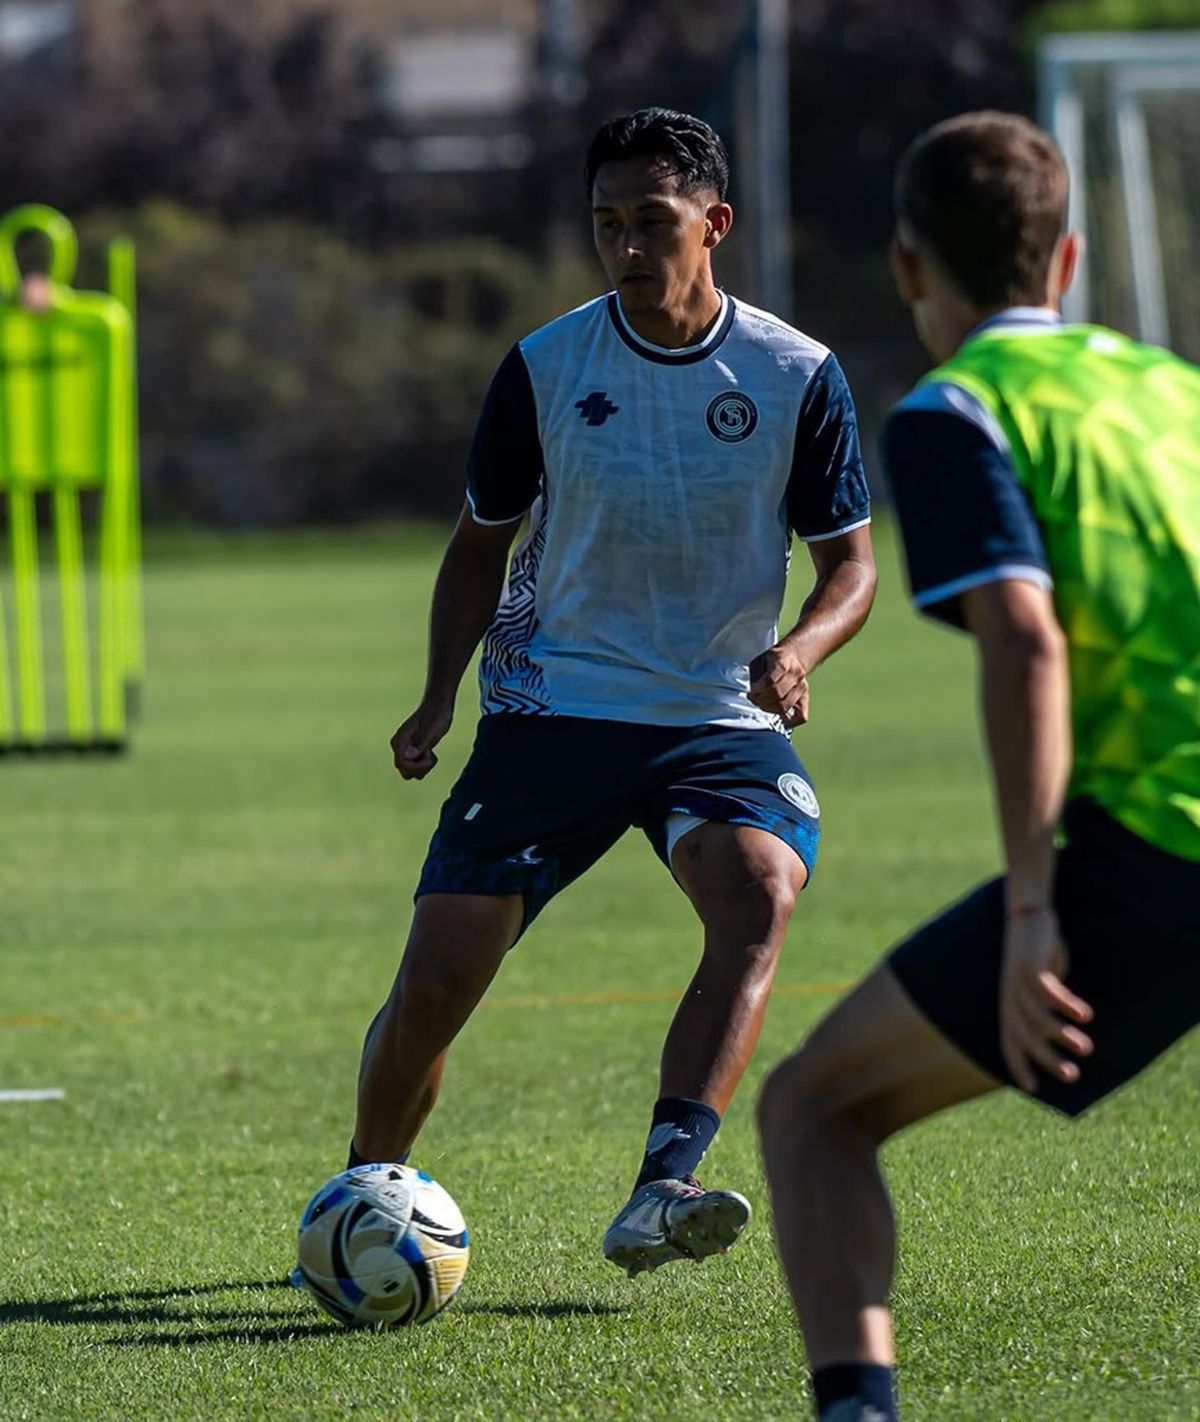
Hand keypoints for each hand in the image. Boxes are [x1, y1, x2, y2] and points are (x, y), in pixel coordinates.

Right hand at [390, 699, 452, 779]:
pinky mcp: (411, 752)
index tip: (429, 754)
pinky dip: (425, 765)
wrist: (438, 706)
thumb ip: (420, 744)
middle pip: (404, 771)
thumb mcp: (431, 730)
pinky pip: (415, 768)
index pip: (401, 764)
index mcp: (399, 740)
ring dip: (423, 767)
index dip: (417, 765)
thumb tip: (407, 757)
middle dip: (420, 768)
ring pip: (410, 772)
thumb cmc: (436, 716)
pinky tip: (431, 753)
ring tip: (431, 752)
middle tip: (430, 754)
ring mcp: (404, 750)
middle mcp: (398, 747)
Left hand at [748, 644, 809, 724]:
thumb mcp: (759, 661)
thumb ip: (755, 677)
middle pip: (777, 694)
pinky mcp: (805, 697)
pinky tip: (780, 719)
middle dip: (761, 700)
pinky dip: (791, 722)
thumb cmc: (771, 661)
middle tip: (754, 699)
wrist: (791, 657)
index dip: (757, 690)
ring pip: (785, 706)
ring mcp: (802, 686)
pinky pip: (802, 715)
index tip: (750, 692)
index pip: (769, 681)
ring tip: (763, 704)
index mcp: (783, 661)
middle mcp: (796, 673)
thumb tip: (754, 694)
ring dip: (770, 709)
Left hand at [999, 907, 1093, 1092]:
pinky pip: (1048, 992)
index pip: (1009, 1043)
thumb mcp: (1038, 985)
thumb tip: (1059, 1030)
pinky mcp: (1030, 967)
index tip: (1033, 1089)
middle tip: (1072, 1075)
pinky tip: (1086, 1015)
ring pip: (1038, 1018)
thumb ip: (1045, 1008)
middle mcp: (1010, 999)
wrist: (1026, 916)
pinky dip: (1067, 1005)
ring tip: (1087, 1048)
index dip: (1019, 1065)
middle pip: (1025, 1037)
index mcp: (1008, 1006)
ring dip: (1063, 1035)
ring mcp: (1018, 983)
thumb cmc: (1036, 956)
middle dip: (1048, 1059)